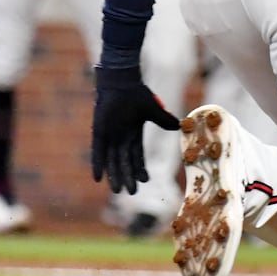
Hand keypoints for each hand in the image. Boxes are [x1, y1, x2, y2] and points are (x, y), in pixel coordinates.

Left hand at [91, 67, 180, 193]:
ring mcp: (109, 136)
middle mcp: (120, 138)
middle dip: (127, 177)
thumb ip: (164, 120)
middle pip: (124, 162)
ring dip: (114, 175)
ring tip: (117, 190)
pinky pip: (97, 152)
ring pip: (112, 161)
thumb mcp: (152, 110)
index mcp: (133, 135)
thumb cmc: (136, 94)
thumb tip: (179, 127)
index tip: (144, 181)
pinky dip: (98, 165)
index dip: (139, 169)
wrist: (121, 82)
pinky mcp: (99, 133)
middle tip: (130, 193)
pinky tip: (97, 178)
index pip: (136, 156)